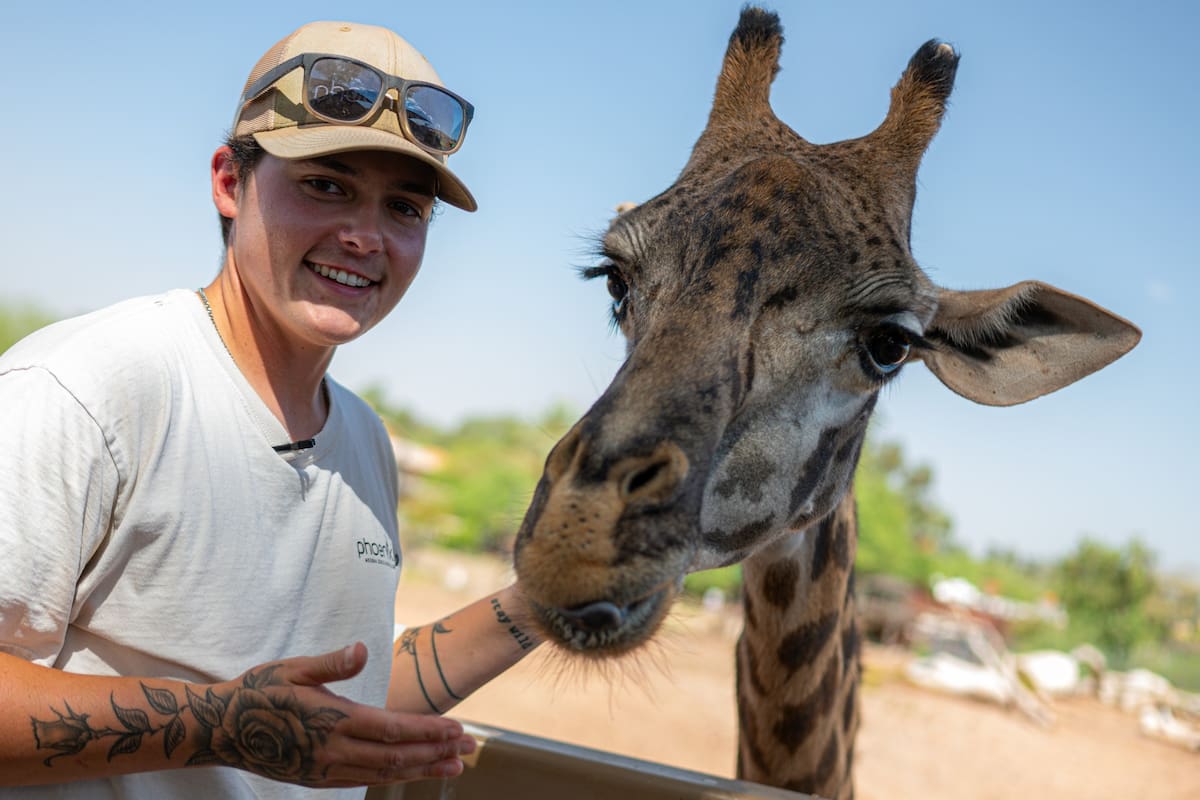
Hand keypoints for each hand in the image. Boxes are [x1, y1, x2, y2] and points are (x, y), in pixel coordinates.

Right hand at [201, 642, 474, 786]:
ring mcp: (325, 770)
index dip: (428, 732)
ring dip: (421, 769)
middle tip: (468, 749)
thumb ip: (331, 663)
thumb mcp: (293, 668)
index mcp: (331, 720)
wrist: (219, 730)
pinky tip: (411, 770)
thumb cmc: (258, 691)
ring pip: (383, 773)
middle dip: (435, 753)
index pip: (392, 729)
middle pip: (395, 757)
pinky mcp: (317, 779)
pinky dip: (393, 776)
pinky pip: (364, 780)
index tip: (457, 729)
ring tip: (453, 765)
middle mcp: (332, 751)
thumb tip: (362, 648)